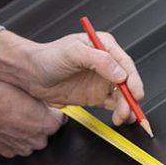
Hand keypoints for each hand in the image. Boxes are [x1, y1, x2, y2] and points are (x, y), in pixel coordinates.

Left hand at [0, 30, 144, 127]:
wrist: (30, 74)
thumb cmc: (48, 57)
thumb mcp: (73, 52)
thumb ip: (99, 61)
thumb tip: (121, 73)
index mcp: (103, 46)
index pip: (125, 63)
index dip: (133, 79)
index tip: (135, 93)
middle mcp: (105, 63)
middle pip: (127, 81)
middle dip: (131, 97)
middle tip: (129, 109)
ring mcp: (101, 80)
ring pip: (123, 95)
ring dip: (126, 106)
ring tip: (122, 117)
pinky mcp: (95, 95)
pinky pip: (114, 104)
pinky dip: (120, 112)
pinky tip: (120, 118)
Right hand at [0, 81, 65, 157]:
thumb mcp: (27, 90)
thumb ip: (41, 102)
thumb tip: (44, 103)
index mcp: (47, 124)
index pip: (60, 120)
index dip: (52, 112)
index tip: (48, 109)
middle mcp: (37, 140)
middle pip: (45, 132)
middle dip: (38, 123)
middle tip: (27, 111)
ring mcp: (22, 148)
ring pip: (30, 140)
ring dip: (25, 132)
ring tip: (13, 117)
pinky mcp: (8, 153)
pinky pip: (16, 146)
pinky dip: (12, 138)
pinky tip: (5, 125)